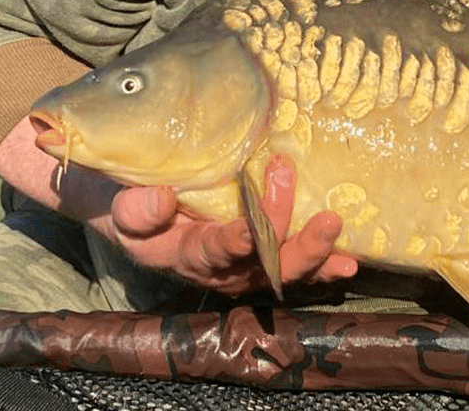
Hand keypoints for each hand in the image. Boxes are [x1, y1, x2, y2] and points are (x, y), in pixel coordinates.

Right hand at [101, 154, 359, 294]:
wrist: (132, 214)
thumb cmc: (129, 204)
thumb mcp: (119, 206)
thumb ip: (136, 209)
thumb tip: (163, 199)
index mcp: (184, 255)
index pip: (214, 250)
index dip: (236, 242)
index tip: (253, 229)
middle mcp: (220, 270)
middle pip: (264, 267)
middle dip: (299, 247)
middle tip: (326, 220)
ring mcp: (245, 269)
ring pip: (285, 270)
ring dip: (317, 256)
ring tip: (344, 246)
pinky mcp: (261, 259)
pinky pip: (295, 266)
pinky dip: (323, 264)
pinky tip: (349, 261)